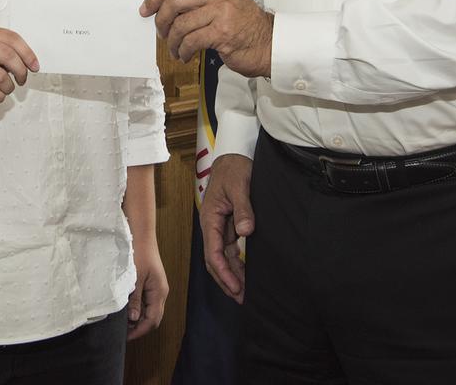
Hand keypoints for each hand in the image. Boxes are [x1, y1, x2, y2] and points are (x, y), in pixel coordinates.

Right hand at [0, 26, 38, 107]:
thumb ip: (5, 51)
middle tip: (22, 80)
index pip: (11, 38)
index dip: (27, 53)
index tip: (34, 66)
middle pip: (8, 55)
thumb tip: (29, 63)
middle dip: (21, 71)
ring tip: (5, 88)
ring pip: (1, 78)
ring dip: (8, 87)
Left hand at [126, 234, 168, 339]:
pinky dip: (139, 309)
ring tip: (123, 322)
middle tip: (123, 332)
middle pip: (154, 318)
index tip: (126, 337)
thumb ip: (135, 300)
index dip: (140, 331)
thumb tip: (134, 319)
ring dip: (139, 318)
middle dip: (140, 327)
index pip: (153, 320)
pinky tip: (128, 308)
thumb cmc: (138, 254)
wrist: (141, 235)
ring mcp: (157, 288)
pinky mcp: (152, 283)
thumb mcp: (135, 278)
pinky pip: (148, 302)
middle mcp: (161, 292)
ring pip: (151, 310)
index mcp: (159, 292)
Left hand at [141, 0, 272, 76]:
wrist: (269, 44)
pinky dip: (183, 51)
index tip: (146, 9)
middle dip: (161, 19)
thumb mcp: (222, 3)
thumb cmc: (243, 27)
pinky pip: (191, 41)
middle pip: (175, 0)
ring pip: (181, 24)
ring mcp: (223, 11)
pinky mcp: (223, 32)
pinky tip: (186, 56)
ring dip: (173, 41)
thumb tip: (162, 8)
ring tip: (176, 50)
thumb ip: (197, 0)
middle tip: (161, 33)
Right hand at [200, 154, 253, 302]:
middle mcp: (212, 226)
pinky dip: (236, 264)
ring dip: (231, 275)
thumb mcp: (240, 186)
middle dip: (226, 280)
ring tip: (244, 294)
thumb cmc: (234, 169)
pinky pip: (229, 250)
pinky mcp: (228, 227)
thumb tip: (245, 232)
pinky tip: (245, 276)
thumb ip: (243, 208)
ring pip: (222, 258)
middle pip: (214, 260)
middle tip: (241, 298)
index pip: (213, 252)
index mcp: (210, 218)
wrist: (233, 158)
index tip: (235, 287)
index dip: (223, 272)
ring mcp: (220, 228)